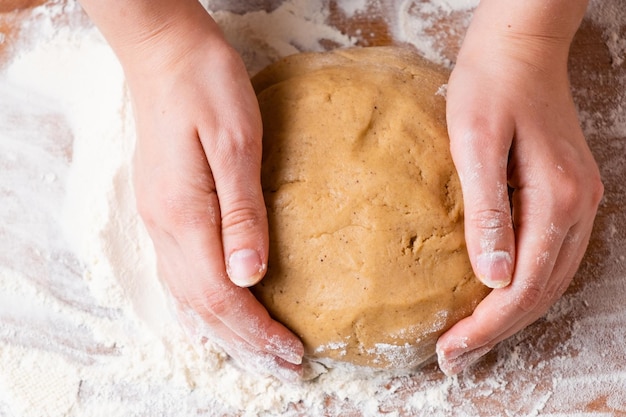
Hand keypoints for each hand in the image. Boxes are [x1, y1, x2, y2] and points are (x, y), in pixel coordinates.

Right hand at [124, 15, 303, 379]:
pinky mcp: (164, 209)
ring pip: (188, 296)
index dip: (257, 330)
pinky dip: (205, 304)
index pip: (221, 295)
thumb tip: (251, 277)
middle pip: (203, 305)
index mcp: (183, 214)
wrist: (167, 55)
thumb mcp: (235, 142)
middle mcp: (164, 227)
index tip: (292, 352)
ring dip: (226, 329)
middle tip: (286, 363)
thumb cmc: (206, 88)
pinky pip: (181, 274)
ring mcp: (158, 220)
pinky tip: (224, 309)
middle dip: (246, 341)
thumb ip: (241, 213)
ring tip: (260, 349)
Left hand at [437, 13, 602, 374]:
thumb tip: (492, 276)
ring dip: (512, 315)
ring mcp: (579, 201)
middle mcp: (578, 207)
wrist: (519, 47)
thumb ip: (487, 209)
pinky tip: (498, 297)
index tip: (450, 350)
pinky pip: (551, 256)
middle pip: (541, 291)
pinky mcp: (567, 194)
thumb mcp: (475, 142)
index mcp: (557, 198)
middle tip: (455, 357)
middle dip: (497, 331)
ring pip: (550, 279)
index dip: (486, 325)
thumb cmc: (490, 85)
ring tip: (472, 338)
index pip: (522, 286)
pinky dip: (525, 287)